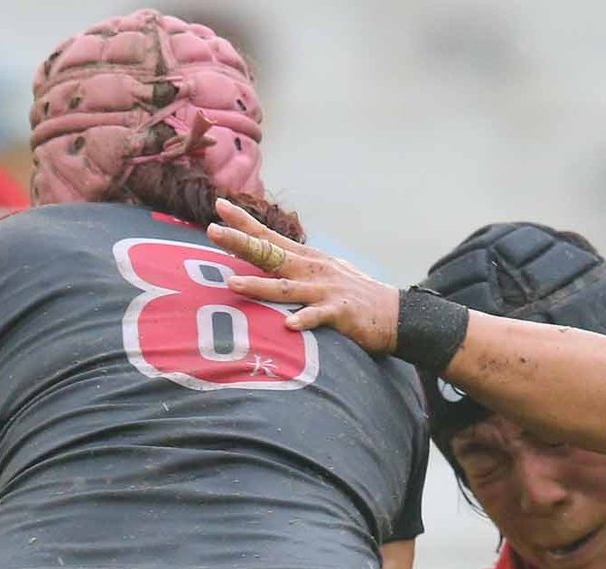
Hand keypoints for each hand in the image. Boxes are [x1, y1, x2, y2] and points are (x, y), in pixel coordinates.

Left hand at [206, 199, 403, 355]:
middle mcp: (311, 269)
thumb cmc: (350, 295)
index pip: (268, 237)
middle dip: (240, 242)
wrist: (393, 313)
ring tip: (233, 283)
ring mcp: (325, 290)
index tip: (219, 206)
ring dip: (258, 286)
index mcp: (305, 258)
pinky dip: (304, 319)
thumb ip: (292, 266)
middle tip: (213, 230)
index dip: (244, 222)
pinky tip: (289, 324)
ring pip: (286, 288)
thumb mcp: (320, 273)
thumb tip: (263, 259)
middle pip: (270, 254)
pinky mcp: (340, 313)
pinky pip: (319, 317)